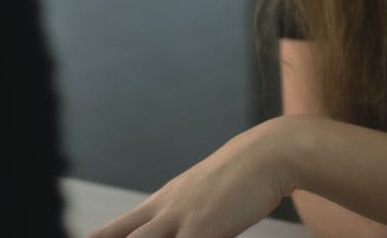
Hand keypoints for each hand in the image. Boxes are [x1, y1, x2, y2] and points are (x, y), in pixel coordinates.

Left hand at [88, 119, 291, 237]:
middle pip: (119, 235)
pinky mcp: (200, 230)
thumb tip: (182, 232)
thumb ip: (189, 221)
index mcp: (162, 203)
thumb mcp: (206, 200)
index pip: (118, 228)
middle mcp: (164, 210)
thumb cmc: (242, 179)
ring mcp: (179, 219)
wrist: (268, 155)